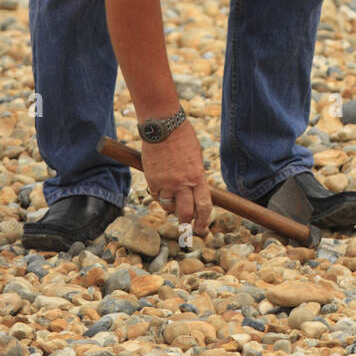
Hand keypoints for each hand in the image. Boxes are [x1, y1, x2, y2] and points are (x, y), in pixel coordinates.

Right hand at [141, 120, 211, 237]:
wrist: (163, 126)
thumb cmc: (183, 138)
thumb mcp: (196, 158)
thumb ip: (196, 176)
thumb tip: (195, 192)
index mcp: (197, 177)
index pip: (204, 206)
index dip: (204, 221)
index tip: (202, 228)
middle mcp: (182, 183)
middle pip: (185, 213)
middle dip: (186, 223)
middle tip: (186, 227)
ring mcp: (165, 183)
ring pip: (167, 206)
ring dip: (170, 206)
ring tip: (172, 197)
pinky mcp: (151, 180)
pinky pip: (155, 195)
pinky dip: (158, 194)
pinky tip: (160, 184)